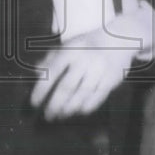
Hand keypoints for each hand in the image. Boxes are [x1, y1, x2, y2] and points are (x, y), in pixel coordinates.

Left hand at [30, 6, 154, 119]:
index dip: (41, 89)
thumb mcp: (69, 45)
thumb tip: (36, 72)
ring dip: (69, 109)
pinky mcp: (111, 79)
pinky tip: (78, 112)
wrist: (120, 38)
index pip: (52, 72)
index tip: (34, 103)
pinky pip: (96, 98)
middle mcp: (84, 60)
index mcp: (70, 50)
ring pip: (81, 95)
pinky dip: (86, 108)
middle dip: (54, 105)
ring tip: (60, 115)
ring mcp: (99, 70)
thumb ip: (51, 58)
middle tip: (48, 115)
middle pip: (66, 87)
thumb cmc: (88, 44)